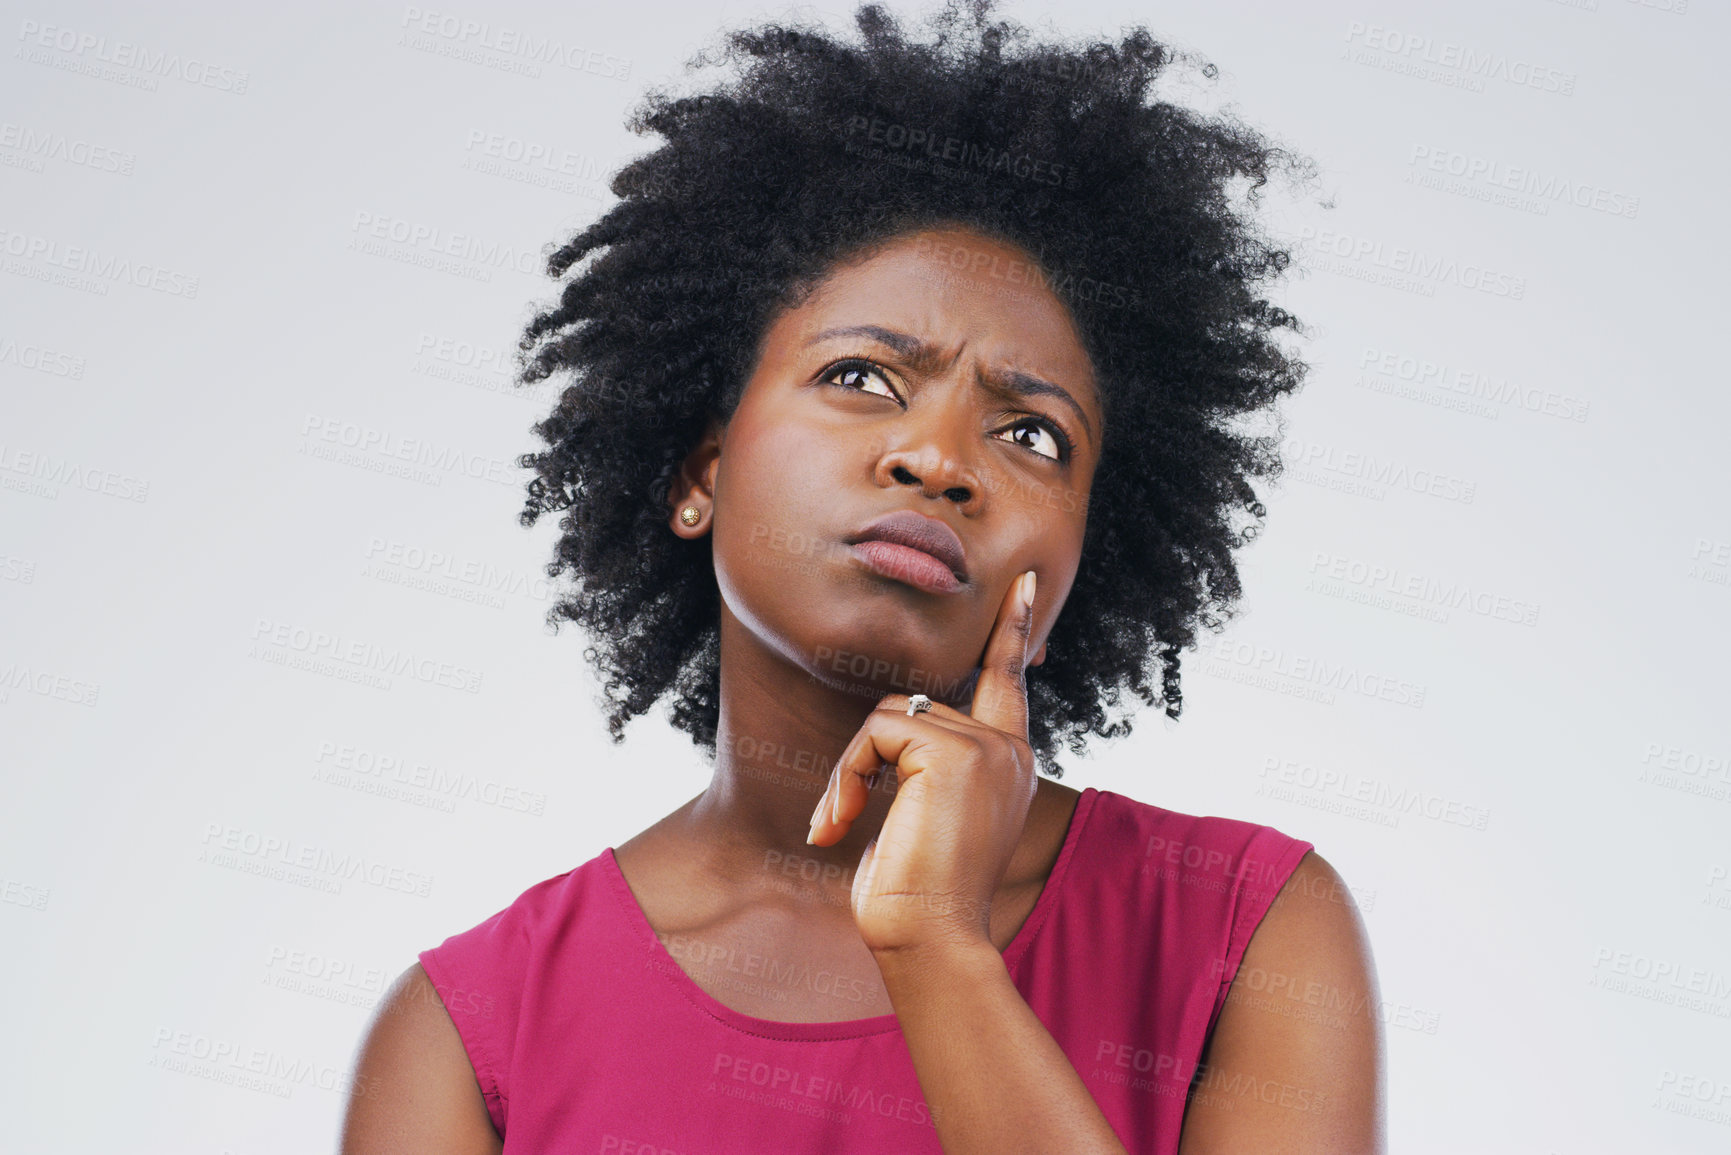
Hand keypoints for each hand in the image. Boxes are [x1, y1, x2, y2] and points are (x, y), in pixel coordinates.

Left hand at [807, 569, 1039, 957]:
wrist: (929, 935)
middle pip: (911, 710)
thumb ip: (928, 765)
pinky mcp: (956, 752)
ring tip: (842, 824)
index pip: (1005, 682)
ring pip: (888, 718)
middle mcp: (1006, 749)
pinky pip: (878, 732)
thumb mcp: (929, 818)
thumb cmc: (917, 894)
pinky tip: (846, 820)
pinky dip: (849, 774)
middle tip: (838, 820)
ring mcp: (986, 748)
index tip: (1018, 582)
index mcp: (1008, 763)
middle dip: (864, 762)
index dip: (1009, 631)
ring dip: (851, 772)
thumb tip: (894, 726)